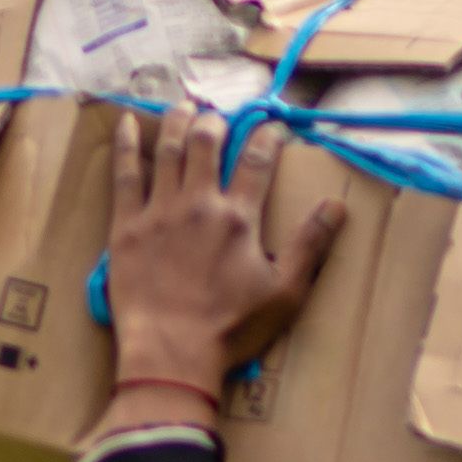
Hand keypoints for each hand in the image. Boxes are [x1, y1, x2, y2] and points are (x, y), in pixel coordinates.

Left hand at [102, 105, 346, 412]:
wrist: (171, 355)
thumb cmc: (231, 330)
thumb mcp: (285, 293)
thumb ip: (310, 245)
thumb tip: (336, 205)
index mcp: (239, 218)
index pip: (257, 160)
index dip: (267, 137)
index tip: (272, 128)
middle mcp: (199, 204)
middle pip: (206, 142)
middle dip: (215, 121)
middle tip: (218, 118)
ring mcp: (159, 212)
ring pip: (168, 149)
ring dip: (176, 120)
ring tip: (182, 106)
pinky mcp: (125, 227)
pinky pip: (124, 175)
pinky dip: (126, 144)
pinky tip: (125, 122)